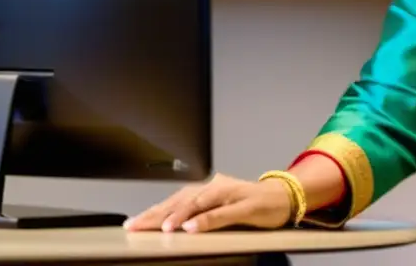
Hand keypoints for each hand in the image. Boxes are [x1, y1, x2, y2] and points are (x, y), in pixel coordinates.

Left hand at [123, 173, 292, 232]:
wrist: (283, 196)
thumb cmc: (249, 203)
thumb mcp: (220, 207)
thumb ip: (199, 212)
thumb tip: (170, 222)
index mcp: (207, 189)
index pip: (174, 201)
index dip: (153, 212)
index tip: (132, 224)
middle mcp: (215, 188)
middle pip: (181, 200)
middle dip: (157, 214)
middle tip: (136, 226)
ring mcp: (231, 195)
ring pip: (200, 204)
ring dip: (180, 215)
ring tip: (164, 228)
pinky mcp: (247, 205)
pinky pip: (224, 214)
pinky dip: (207, 220)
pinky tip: (192, 228)